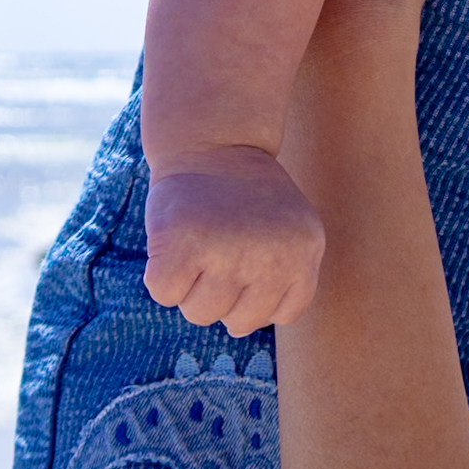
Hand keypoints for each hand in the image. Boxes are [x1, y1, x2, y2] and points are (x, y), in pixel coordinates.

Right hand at [144, 144, 326, 335]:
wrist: (213, 142)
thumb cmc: (247, 197)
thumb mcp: (289, 230)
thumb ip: (285, 277)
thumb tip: (242, 327)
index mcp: (305, 249)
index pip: (281, 314)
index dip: (259, 293)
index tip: (252, 256)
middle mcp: (271, 255)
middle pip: (239, 322)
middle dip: (225, 292)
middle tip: (222, 246)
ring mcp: (226, 251)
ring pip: (200, 313)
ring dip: (192, 285)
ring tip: (201, 241)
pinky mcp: (179, 246)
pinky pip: (165, 294)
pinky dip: (162, 274)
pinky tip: (176, 240)